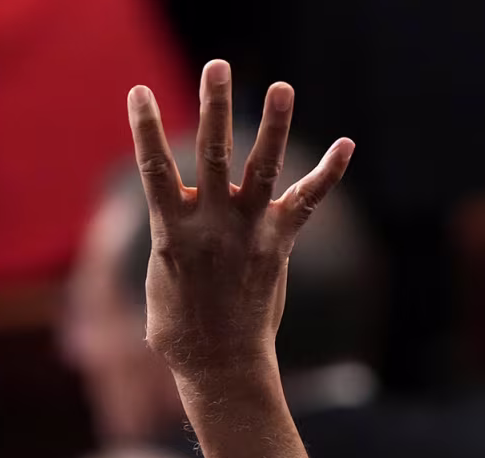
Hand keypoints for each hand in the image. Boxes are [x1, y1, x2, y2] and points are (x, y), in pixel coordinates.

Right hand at [127, 60, 354, 381]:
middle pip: (212, 153)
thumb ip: (164, 244)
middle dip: (213, 107)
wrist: (220, 364)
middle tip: (215, 66)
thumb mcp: (157, 281)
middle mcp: (211, 224)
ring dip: (273, 126)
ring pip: (261, 169)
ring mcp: (247, 232)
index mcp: (172, 231)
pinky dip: (327, 174)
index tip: (138, 90)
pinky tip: (346, 145)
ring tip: (282, 87)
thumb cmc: (178, 330)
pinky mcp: (278, 246)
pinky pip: (306, 203)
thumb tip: (166, 231)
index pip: (154, 169)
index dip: (144, 128)